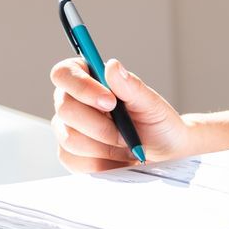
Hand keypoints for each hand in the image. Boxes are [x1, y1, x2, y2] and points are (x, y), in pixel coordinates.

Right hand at [49, 56, 195, 171]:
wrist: (164, 157)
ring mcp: (67, 129)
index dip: (81, 86)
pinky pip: (73, 160)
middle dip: (99, 125)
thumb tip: (112, 65)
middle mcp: (73, 101)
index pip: (64, 73)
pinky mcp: (69, 155)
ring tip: (123, 144)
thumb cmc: (158, 126)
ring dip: (103, 146)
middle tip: (124, 132)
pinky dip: (100, 162)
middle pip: (65, 108)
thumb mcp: (152, 105)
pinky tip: (116, 158)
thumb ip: (131, 86)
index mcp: (89, 78)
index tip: (110, 101)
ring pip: (69, 138)